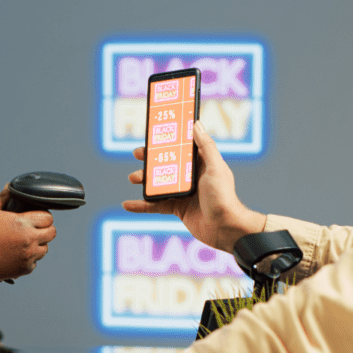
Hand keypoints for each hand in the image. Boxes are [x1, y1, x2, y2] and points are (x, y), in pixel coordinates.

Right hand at [0, 186, 55, 306]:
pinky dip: (29, 258)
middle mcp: (29, 241)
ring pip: (45, 248)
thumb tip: (10, 187)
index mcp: (22, 224)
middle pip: (52, 233)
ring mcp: (28, 257)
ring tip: (22, 240)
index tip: (34, 216)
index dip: (42, 215)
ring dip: (38, 244)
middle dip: (44, 228)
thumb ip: (3, 196)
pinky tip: (15, 252)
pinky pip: (35, 262)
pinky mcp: (24, 270)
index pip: (48, 218)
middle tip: (31, 227)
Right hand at [123, 123, 264, 251]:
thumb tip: (196, 124)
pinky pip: (155, 206)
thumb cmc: (224, 197)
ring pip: (158, 183)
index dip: (168, 140)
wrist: (225, 229)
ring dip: (143, 180)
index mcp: (201, 163)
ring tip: (133, 178)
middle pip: (166, 164)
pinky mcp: (178, 209)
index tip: (154, 133)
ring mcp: (183, 193)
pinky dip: (141, 205)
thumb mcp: (216, 168)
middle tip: (138, 154)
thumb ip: (206, 146)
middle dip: (150, 159)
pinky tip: (127, 205)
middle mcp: (191, 177)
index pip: (182, 147)